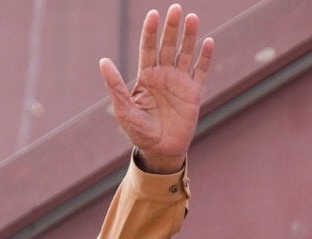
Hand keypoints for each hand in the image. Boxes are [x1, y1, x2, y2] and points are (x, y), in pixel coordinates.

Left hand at [99, 4, 213, 173]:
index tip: (153, 14)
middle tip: (175, 9)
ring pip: (186, 54)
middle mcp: (163, 75)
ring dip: (189, 36)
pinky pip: (200, 71)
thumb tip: (103, 61)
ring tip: (192, 18)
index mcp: (146, 77)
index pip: (148, 48)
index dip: (150, 31)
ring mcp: (180, 82)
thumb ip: (115, 86)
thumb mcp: (123, 110)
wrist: (160, 151)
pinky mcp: (194, 93)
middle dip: (171, 28)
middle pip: (168, 46)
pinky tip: (208, 42)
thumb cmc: (139, 132)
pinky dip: (205, 57)